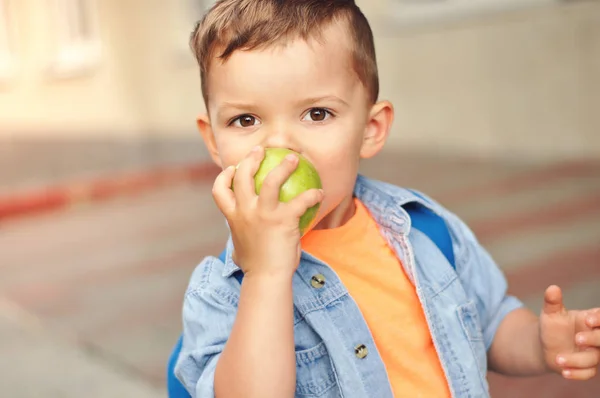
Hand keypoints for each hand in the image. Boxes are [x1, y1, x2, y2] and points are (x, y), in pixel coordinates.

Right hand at [212, 146, 323, 277]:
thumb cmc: (256, 266)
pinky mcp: (283, 219)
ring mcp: (263, 214)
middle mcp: (245, 211)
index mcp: (233, 217)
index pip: (219, 190)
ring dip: (283, 166)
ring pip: (271, 180)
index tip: (232, 168)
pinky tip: (319, 193)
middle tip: (260, 151)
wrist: (266, 278)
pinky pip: (301, 200)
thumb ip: (240, 238)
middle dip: (250, 159)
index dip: (224, 176)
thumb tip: (240, 242)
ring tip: (293, 158)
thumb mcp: (240, 248)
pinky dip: (312, 195)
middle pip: (243, 176)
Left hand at [540, 285, 599, 379]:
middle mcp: (596, 337)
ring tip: (558, 358)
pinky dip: (576, 373)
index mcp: (591, 320)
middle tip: (577, 338)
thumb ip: (552, 302)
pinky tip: (563, 372)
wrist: (545, 346)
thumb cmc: (552, 326)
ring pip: (594, 358)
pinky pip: (587, 373)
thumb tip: (552, 288)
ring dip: (577, 359)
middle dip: (594, 339)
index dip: (599, 319)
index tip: (588, 320)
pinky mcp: (587, 368)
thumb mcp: (551, 313)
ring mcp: (593, 353)